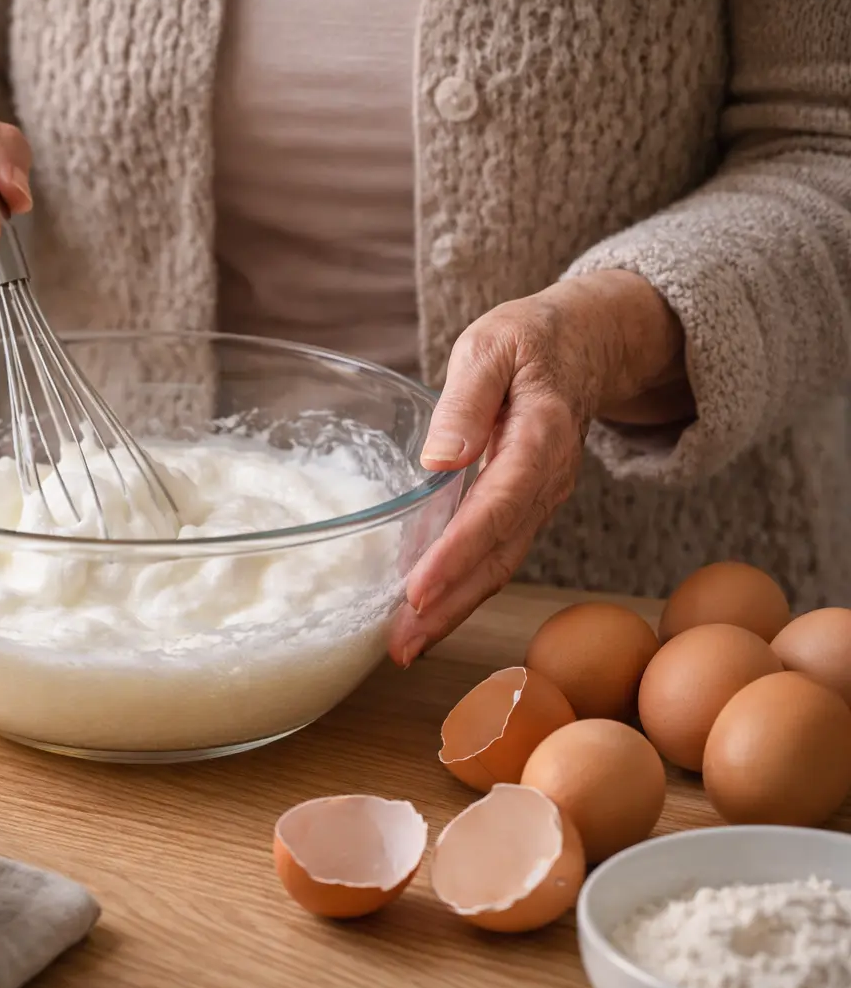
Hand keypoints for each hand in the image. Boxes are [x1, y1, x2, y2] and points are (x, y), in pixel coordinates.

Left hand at [389, 270, 690, 665]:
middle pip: (499, 555)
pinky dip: (462, 591)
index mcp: (540, 436)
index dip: (458, 551)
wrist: (586, 345)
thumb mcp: (491, 346)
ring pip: (499, 566)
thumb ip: (466, 401)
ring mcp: (540, 501)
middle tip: (401, 644)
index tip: (418, 588)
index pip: (497, 505)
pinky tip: (424, 614)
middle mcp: (547, 481)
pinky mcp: (525, 509)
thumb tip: (439, 460)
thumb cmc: (529, 341)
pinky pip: (496, 557)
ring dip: (453, 610)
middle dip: (450, 604)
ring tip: (403, 646)